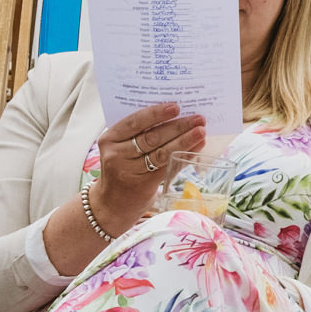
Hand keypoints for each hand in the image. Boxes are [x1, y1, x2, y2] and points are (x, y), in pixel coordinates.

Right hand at [90, 102, 206, 229]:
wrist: (111, 204)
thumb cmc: (120, 168)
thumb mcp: (119, 149)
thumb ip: (137, 134)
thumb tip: (174, 116)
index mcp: (109, 139)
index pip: (134, 122)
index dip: (156, 114)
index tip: (176, 107)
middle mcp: (116, 155)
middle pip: (151, 137)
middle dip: (177, 126)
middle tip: (198, 119)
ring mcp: (129, 171)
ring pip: (161, 152)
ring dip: (184, 141)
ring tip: (201, 132)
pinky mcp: (143, 184)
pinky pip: (167, 166)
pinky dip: (183, 156)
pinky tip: (196, 148)